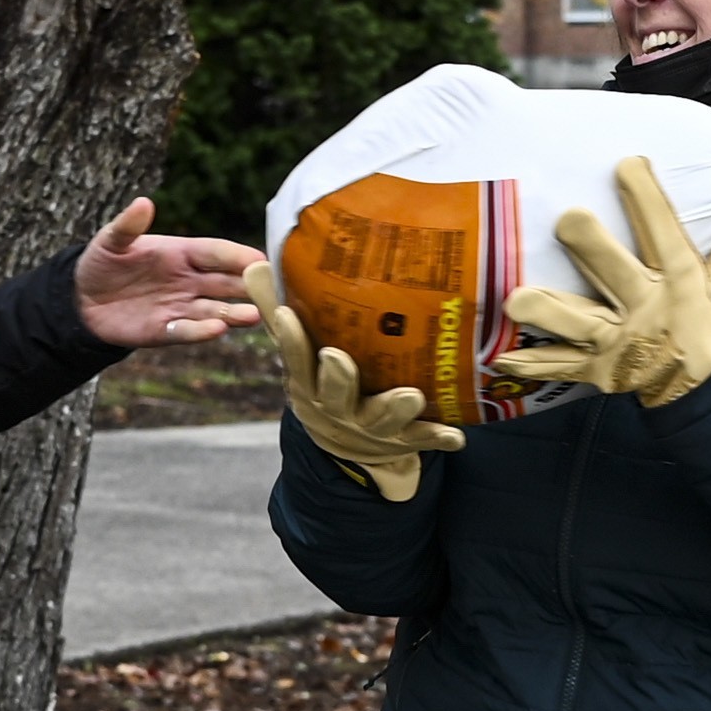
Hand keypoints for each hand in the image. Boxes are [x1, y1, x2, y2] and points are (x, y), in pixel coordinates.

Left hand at [71, 197, 262, 353]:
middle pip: (227, 283)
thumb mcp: (111, 240)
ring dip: (235, 313)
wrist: (82, 299)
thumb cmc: (102, 262)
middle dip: (250, 288)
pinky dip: (202, 331)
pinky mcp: (166, 330)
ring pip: (216, 310)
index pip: (218, 253)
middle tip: (274, 292)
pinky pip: (188, 331)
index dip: (240, 256)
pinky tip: (217, 329)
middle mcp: (189, 281)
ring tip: (255, 316)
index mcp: (183, 253)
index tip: (264, 260)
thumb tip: (144, 202)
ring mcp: (180, 306)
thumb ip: (128, 225)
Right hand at [258, 258, 466, 501]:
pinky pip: (421, 440)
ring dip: (395, 409)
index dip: (290, 340)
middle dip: (337, 379)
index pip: (295, 359)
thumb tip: (255, 263)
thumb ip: (277, 311)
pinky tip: (456, 435)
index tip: (288, 314)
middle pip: (333, 395)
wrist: (347, 447)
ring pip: (381, 420)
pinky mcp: (402, 440)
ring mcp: (370, 427)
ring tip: (411, 395)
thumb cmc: (323, 383)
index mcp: (309, 383)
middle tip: (339, 358)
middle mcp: (336, 408)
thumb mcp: (299, 354)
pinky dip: (437, 437)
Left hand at [491, 159, 710, 408]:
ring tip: (514, 300)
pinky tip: (499, 357)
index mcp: (683, 285)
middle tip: (567, 219)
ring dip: (546, 312)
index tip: (628, 164)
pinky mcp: (599, 371)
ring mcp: (619, 344)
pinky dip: (531, 364)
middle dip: (592, 247)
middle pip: (615, 274)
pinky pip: (561, 367)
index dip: (647, 200)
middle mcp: (647, 311)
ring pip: (577, 323)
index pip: (665, 235)